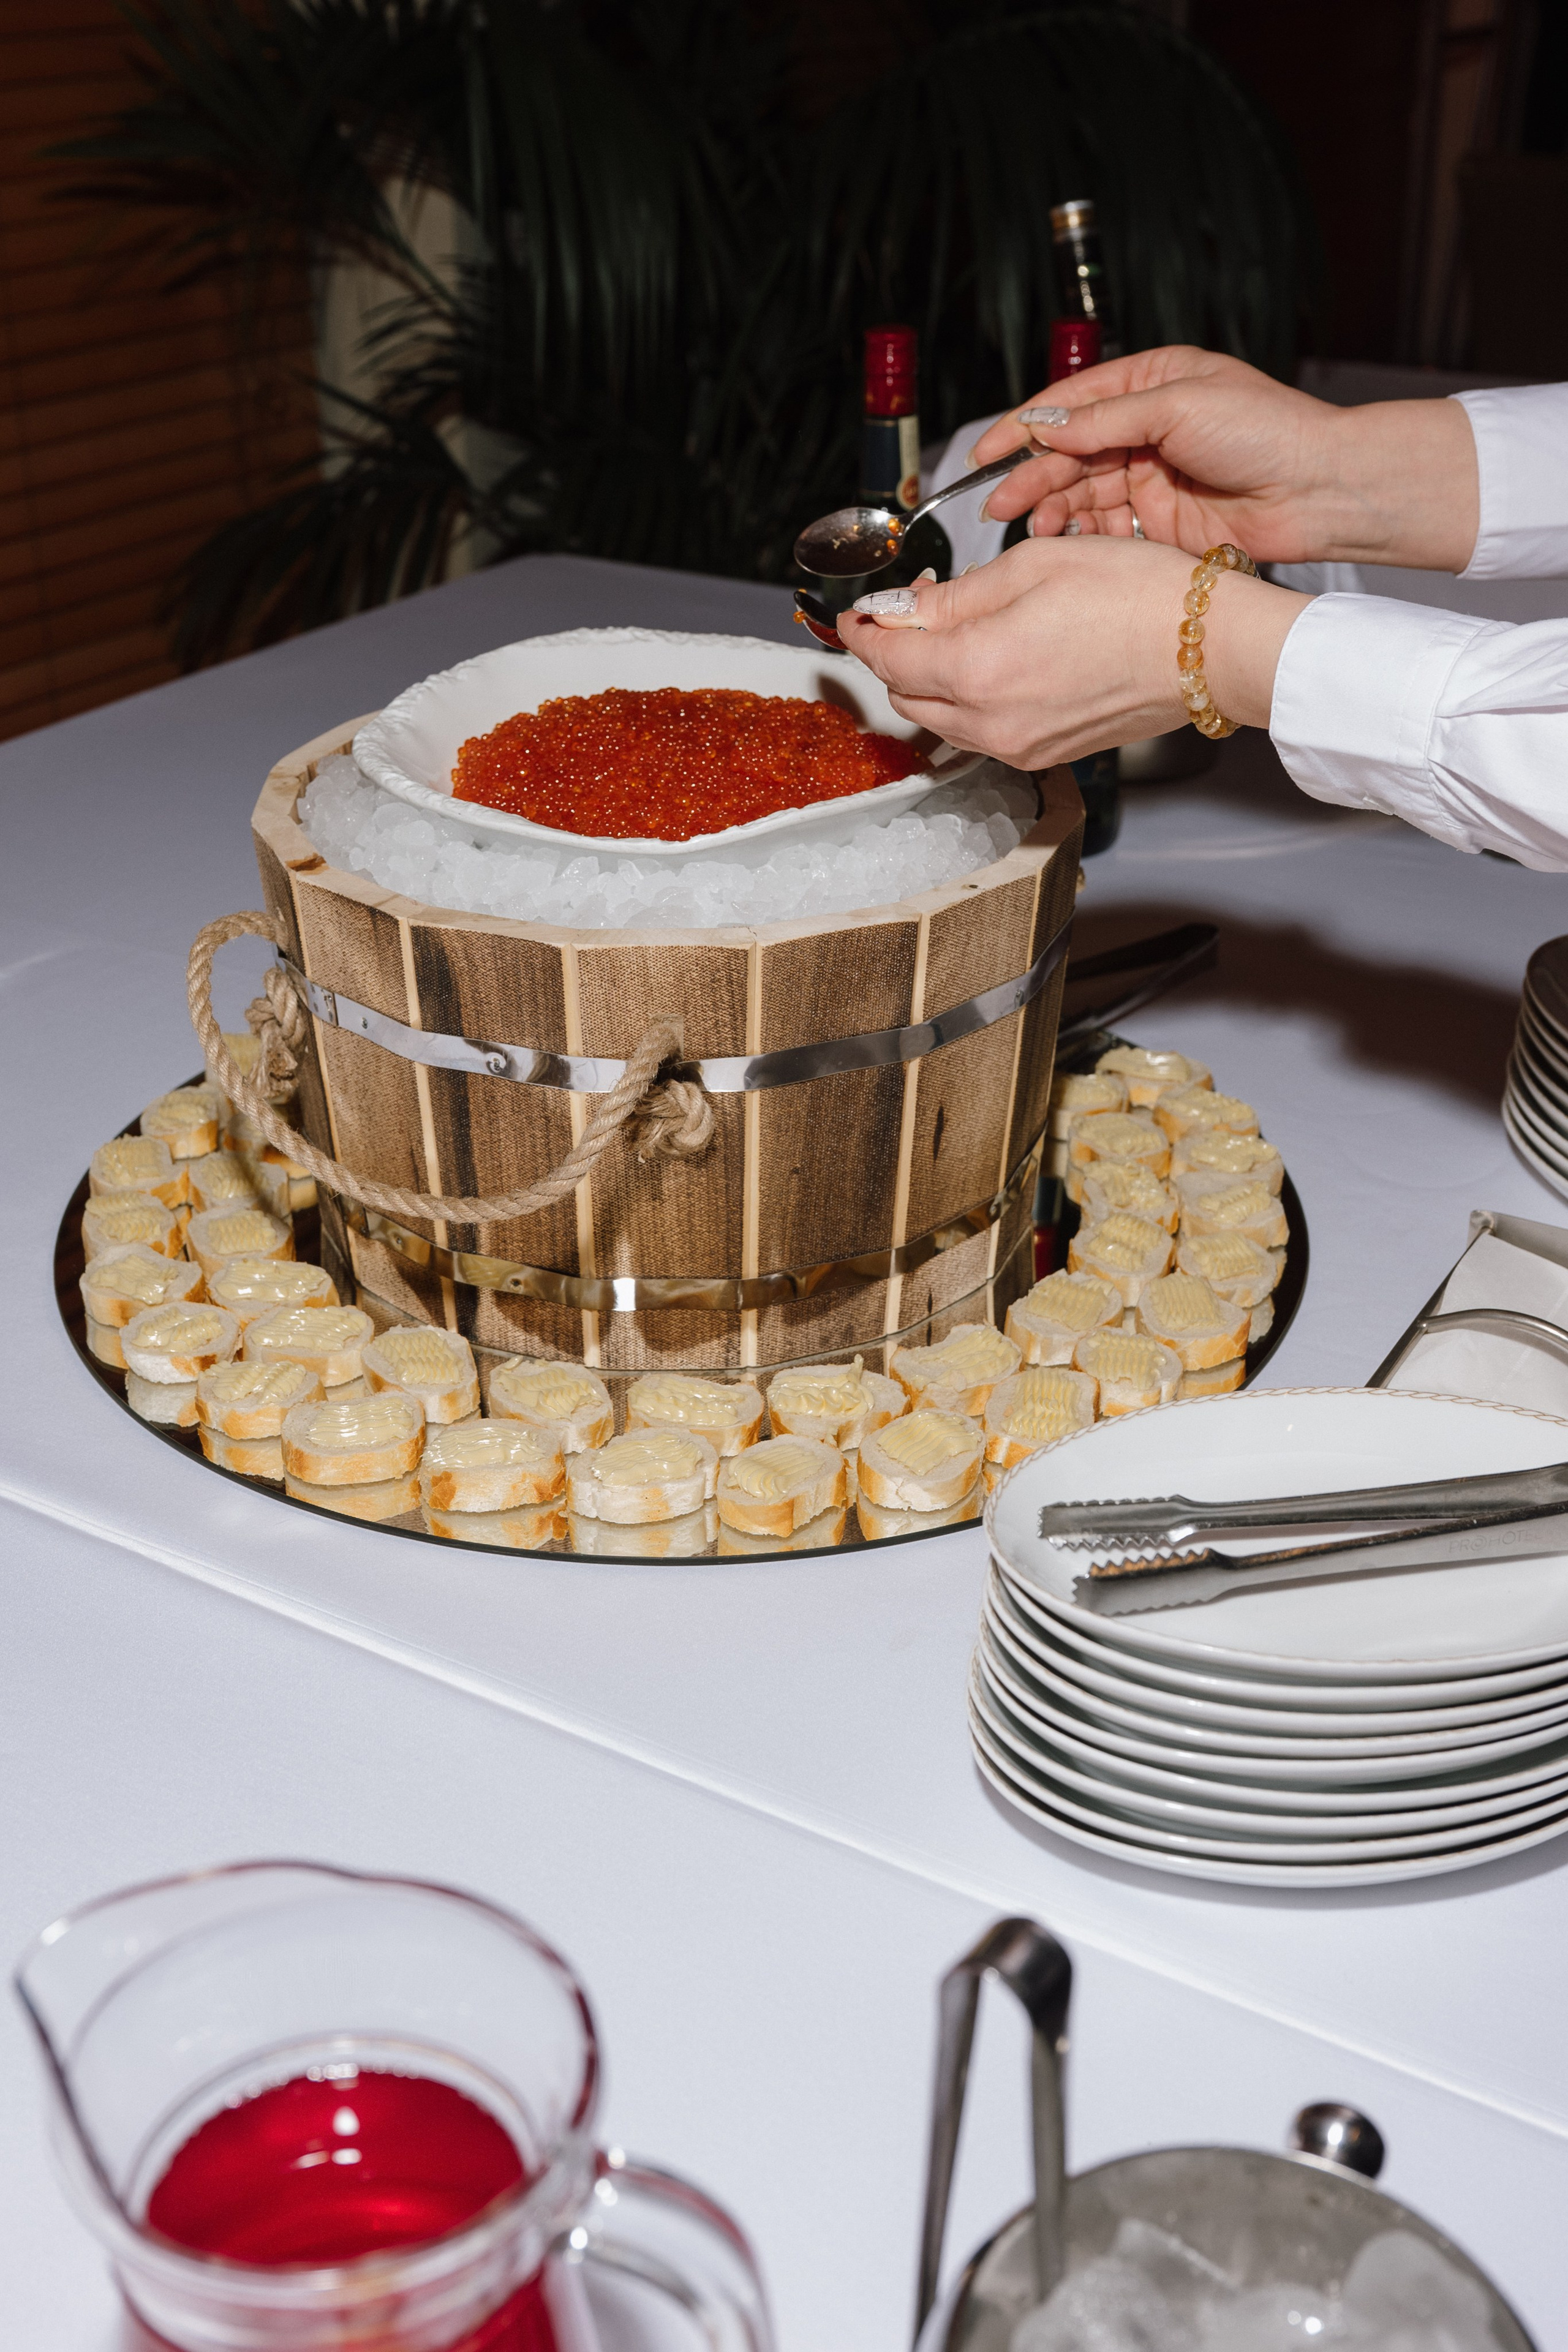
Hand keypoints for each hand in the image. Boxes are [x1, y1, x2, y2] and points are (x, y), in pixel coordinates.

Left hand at [837, 536, 1309, 767]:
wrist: (1210, 648)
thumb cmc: (1138, 596)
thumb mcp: (1033, 567)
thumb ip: (954, 596)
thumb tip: (902, 610)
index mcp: (977, 669)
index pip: (887, 657)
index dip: (864, 630)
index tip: (856, 614)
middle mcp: (990, 722)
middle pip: (907, 695)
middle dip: (897, 655)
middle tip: (913, 610)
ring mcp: (1019, 746)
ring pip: (941, 720)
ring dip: (932, 681)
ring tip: (957, 633)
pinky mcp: (1046, 754)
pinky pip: (983, 733)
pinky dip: (971, 701)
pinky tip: (996, 663)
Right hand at [967, 346, 1478, 573]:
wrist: (1318, 488)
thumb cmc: (1265, 429)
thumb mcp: (1177, 405)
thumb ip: (1106, 418)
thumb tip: (1046, 425)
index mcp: (1150, 383)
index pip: (1070, 404)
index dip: (1023, 428)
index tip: (984, 453)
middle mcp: (1146, 428)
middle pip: (1070, 453)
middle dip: (1032, 478)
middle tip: (999, 506)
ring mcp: (1153, 475)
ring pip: (1083, 493)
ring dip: (1054, 510)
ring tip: (1034, 530)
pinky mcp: (1162, 521)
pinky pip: (1108, 528)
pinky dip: (1083, 536)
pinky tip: (1067, 542)